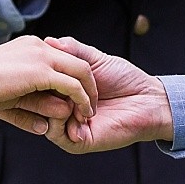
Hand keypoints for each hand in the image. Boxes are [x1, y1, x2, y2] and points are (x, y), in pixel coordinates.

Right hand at [0, 36, 97, 132]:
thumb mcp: (8, 98)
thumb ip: (28, 109)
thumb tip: (43, 128)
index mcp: (31, 47)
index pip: (63, 58)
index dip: (74, 78)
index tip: (77, 98)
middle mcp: (39, 46)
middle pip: (77, 62)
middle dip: (89, 84)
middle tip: (91, 105)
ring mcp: (42, 56)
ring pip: (80, 71)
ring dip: (88, 92)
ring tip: (90, 111)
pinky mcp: (42, 70)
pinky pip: (72, 84)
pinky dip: (81, 98)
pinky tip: (83, 112)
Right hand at [43, 37, 171, 152]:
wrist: (148, 99)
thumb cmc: (124, 78)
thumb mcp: (94, 60)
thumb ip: (72, 51)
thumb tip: (49, 41)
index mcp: (65, 91)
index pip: (39, 84)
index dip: (39, 72)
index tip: (44, 63)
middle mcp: (63, 109)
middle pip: (36, 101)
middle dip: (44, 88)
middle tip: (58, 82)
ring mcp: (69, 126)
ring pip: (43, 117)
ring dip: (55, 103)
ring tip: (72, 98)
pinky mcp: (77, 142)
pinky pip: (56, 133)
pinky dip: (62, 119)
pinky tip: (79, 112)